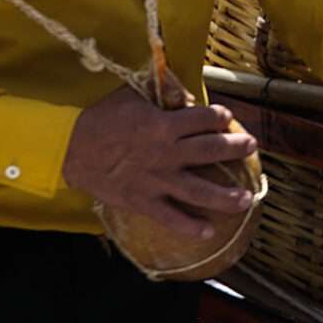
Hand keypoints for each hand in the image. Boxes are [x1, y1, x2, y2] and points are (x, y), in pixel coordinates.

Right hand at [62, 86, 257, 238]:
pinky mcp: (143, 201)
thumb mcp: (130, 93)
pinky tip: (208, 232)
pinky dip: (190, 226)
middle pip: (209, 150)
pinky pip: (171, 217)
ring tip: (246, 198)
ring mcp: (157, 180)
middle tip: (252, 146)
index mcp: (164, 123)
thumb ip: (160, 91)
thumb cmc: (101, 117)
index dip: (219, 116)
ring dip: (225, 195)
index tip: (227, 116)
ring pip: (199, 190)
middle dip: (235, 147)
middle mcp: (166, 153)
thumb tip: (183, 91)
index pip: (202, 118)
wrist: (70, 147)